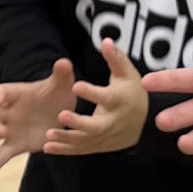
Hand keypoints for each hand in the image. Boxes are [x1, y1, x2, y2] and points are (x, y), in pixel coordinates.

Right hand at [0, 60, 77, 180]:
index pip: (0, 92)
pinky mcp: (13, 145)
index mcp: (15, 94)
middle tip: (0, 131)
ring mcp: (7, 130)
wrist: (59, 114)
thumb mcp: (62, 86)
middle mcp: (6, 112)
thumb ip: (61, 75)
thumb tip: (64, 61)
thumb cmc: (56, 95)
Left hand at [43, 40, 147, 157]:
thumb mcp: (128, 74)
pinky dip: (64, 150)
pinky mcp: (98, 146)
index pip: (106, 97)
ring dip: (67, 139)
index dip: (92, 93)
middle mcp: (112, 121)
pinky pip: (81, 150)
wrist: (145, 123)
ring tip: (48, 134)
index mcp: (118, 100)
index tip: (76, 86)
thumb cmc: (132, 93)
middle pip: (96, 126)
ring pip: (86, 141)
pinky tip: (47, 147)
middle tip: (61, 115)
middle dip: (79, 123)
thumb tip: (106, 40)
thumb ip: (116, 58)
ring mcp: (105, 136)